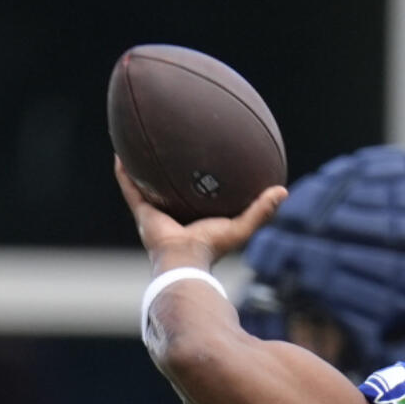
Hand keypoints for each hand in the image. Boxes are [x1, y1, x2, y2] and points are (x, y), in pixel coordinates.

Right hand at [114, 156, 286, 271]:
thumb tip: (283, 190)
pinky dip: (124, 173)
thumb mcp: (242, 225)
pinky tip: (121, 152)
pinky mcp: (141, 212)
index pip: (199, 195)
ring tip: (142, 143)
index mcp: (197, 217)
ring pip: (148, 185)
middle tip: (174, 145)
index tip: (205, 159)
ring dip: (144, 168)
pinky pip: (130, 187)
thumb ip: (262, 210)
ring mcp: (156, 213)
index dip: (201, 179)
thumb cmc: (214, 246)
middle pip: (172, 188)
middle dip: (172, 170)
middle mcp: (175, 214)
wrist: (184, 259)